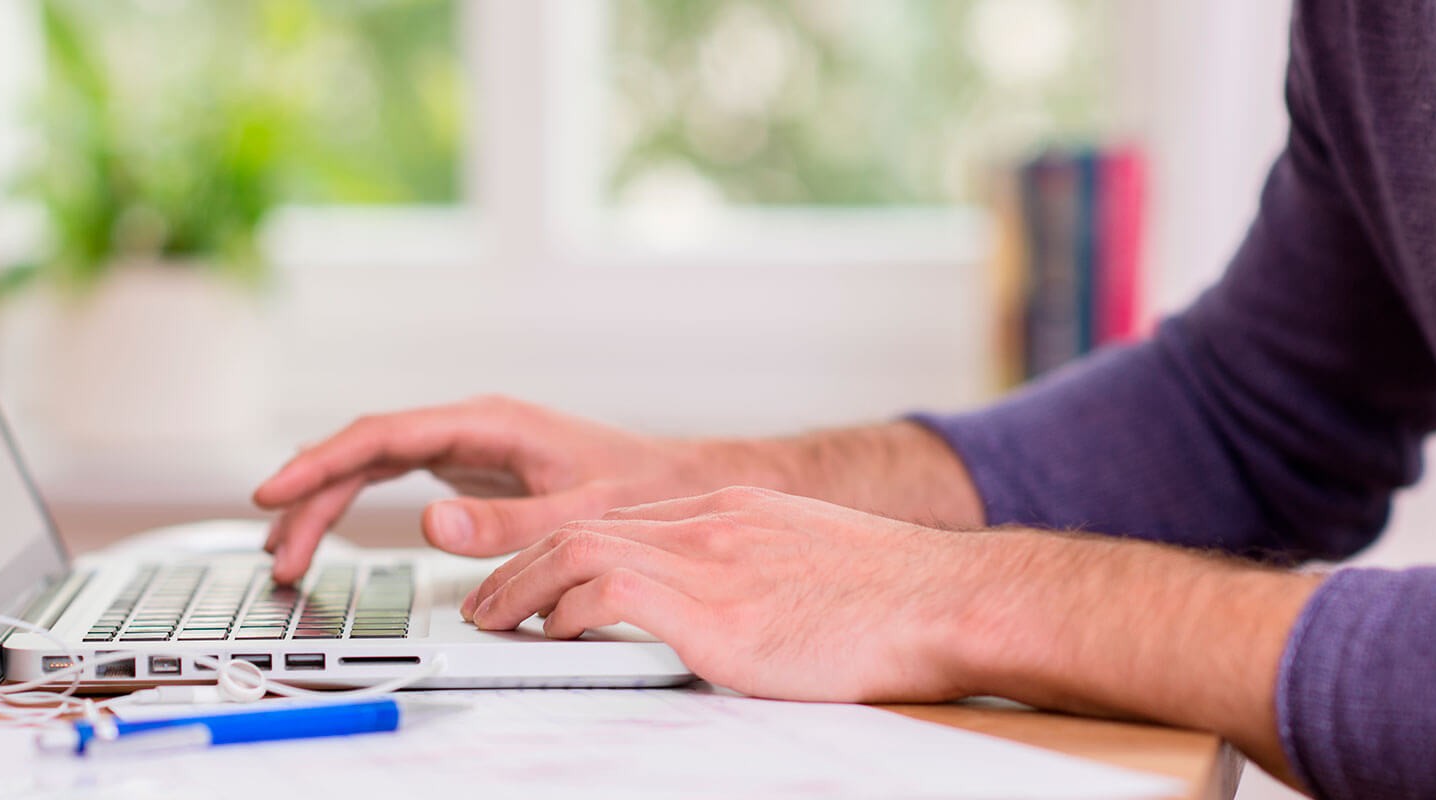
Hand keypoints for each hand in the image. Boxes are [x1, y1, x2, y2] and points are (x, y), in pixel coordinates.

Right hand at [251, 396, 791, 583]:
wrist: (681, 481)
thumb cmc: (642, 488)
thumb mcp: (579, 512)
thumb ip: (506, 523)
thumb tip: (430, 522)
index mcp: (487, 422)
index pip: (382, 436)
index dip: (321, 462)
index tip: (276, 490)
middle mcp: (469, 426)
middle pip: (365, 453)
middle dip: (312, 498)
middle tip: (275, 552)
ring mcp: (466, 445)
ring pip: (373, 467)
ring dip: (325, 505)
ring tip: (285, 555)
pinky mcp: (470, 468)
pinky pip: (393, 479)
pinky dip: (354, 504)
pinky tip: (326, 530)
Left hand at [461, 486, 985, 702]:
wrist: (951, 598)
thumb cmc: (897, 599)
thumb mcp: (810, 564)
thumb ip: (755, 573)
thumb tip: (729, 614)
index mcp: (734, 511)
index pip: (621, 520)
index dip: (560, 552)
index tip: (530, 581)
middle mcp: (713, 524)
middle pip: (585, 526)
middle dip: (519, 565)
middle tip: (484, 603)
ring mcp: (714, 563)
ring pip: (580, 552)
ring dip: (521, 589)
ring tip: (493, 622)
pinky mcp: (719, 613)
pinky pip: (611, 596)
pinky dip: (569, 613)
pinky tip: (555, 637)